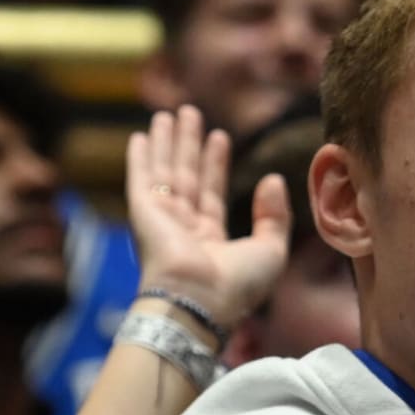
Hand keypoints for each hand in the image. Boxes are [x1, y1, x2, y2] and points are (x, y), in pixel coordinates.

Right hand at [127, 106, 289, 334]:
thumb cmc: (236, 285)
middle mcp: (182, 230)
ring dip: (166, 142)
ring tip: (169, 113)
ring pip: (164, 172)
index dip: (215, 164)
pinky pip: (141, 179)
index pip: (212, 194)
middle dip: (188, 145)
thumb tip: (273, 179)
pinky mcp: (143, 213)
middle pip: (186, 177)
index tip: (220, 137)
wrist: (198, 301)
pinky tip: (141, 136)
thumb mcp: (271, 250)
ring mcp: (161, 221)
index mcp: (210, 242)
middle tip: (190, 114)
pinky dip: (140, 158)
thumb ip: (274, 215)